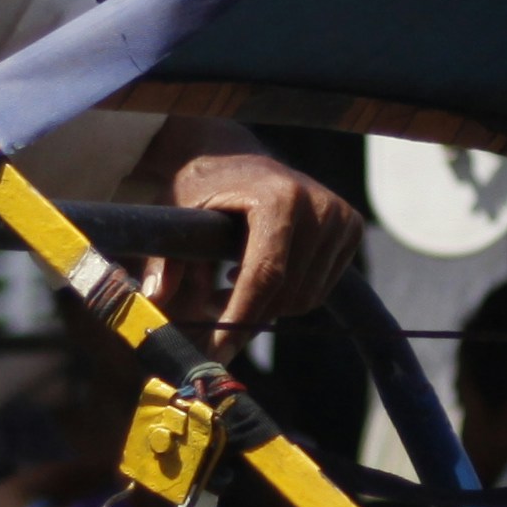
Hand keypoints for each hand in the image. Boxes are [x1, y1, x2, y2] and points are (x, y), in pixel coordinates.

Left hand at [149, 132, 360, 363]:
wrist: (237, 156)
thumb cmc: (202, 186)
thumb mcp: (177, 215)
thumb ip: (165, 258)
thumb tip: (156, 298)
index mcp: (279, 198)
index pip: (266, 274)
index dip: (240, 317)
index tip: (217, 351)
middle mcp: (319, 206)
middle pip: (287, 293)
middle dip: (247, 316)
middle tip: (212, 312)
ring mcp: (341, 218)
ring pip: (305, 298)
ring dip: (267, 306)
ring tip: (229, 283)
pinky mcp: (351, 229)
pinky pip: (319, 290)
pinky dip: (287, 295)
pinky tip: (259, 271)